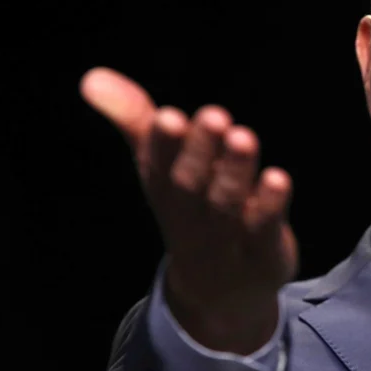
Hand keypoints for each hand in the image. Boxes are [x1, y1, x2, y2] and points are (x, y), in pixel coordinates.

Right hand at [80, 67, 297, 353]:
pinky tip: (279, 178)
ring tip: (244, 137)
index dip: (162, 144)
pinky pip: (264, 230)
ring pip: (228, 206)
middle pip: (191, 186)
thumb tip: (92, 77)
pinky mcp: (263, 254)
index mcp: (163, 192)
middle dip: (201, 151)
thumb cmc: (191, 212)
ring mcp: (226, 240)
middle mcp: (190, 217)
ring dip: (235, 172)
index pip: (157, 167)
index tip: (168, 116)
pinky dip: (270, 206)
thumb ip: (134, 120)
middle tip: (214, 115)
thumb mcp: (161, 167)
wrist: (219, 294)